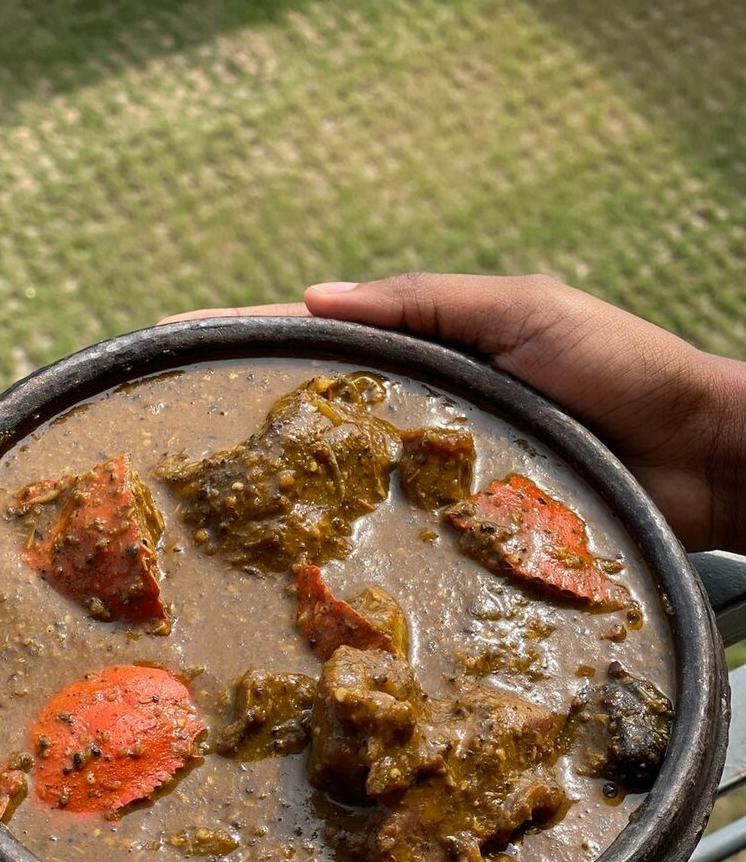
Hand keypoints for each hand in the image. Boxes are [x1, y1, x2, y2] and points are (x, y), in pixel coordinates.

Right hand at [161, 274, 745, 553]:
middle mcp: (420, 418)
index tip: (170, 341)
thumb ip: (425, 305)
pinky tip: (297, 562)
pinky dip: (344, 547)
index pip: (321, 338)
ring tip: (204, 509)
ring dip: (279, 494)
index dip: (246, 337)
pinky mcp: (460, 533)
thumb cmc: (617, 367)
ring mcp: (436, 480)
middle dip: (242, 421)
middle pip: (317, 417)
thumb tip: (316, 299)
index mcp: (427, 353)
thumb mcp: (519, 310)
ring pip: (344, 485)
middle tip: (168, 438)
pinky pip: (393, 538)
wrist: (694, 454)